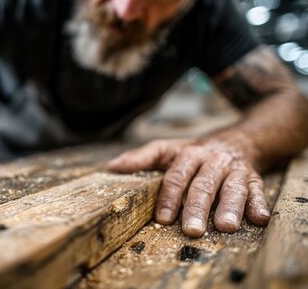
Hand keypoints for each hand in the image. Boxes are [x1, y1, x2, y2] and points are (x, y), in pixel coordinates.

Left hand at [108, 138, 270, 237]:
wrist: (235, 141)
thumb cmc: (193, 153)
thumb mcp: (167, 150)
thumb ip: (142, 158)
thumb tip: (112, 167)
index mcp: (189, 155)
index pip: (176, 176)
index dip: (169, 197)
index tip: (162, 219)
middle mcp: (212, 162)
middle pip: (203, 185)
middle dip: (197, 208)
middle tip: (191, 230)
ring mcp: (234, 170)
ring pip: (232, 188)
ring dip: (229, 207)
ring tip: (225, 226)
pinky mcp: (253, 179)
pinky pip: (257, 191)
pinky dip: (258, 204)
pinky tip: (258, 219)